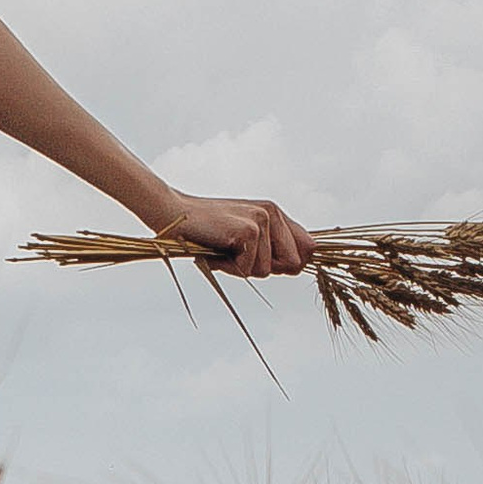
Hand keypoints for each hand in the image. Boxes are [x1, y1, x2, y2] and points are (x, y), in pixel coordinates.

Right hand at [157, 194, 318, 279]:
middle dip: (266, 268)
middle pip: (294, 265)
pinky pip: (248, 269)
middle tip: (239, 254)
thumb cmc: (207, 229)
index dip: (291, 263)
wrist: (173, 213)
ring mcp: (262, 221)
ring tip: (223, 249)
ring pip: (267, 271)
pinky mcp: (248, 231)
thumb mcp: (245, 233)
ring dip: (242, 268)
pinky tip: (217, 249)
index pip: (309, 248)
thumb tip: (299, 264)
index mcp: (276, 213)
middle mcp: (273, 213)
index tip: (268, 262)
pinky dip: (229, 268)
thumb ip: (273, 245)